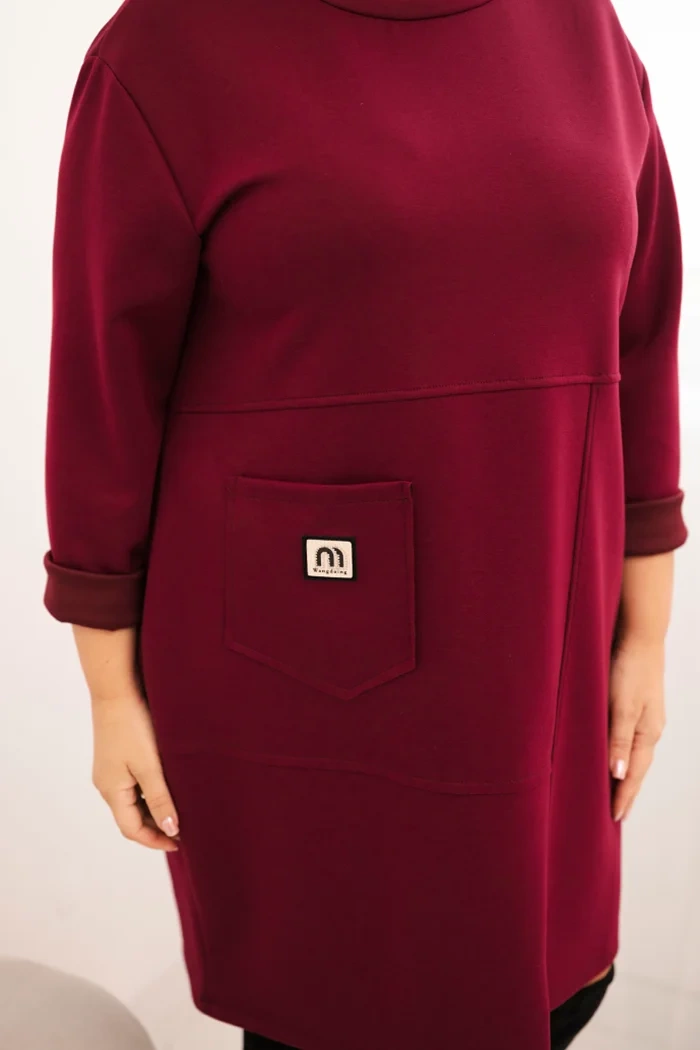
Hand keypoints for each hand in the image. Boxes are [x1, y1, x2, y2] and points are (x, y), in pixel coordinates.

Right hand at [91, 690, 180, 850]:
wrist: (117, 689)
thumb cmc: (133, 726)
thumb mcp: (150, 766)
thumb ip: (160, 799)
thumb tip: (171, 830)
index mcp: (112, 791)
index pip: (132, 829)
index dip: (155, 840)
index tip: (180, 843)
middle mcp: (107, 784)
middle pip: (131, 817)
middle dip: (156, 827)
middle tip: (184, 829)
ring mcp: (110, 770)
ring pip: (132, 801)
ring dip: (153, 809)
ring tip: (180, 810)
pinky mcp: (115, 757)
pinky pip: (132, 785)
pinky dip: (148, 792)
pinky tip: (167, 786)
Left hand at [608, 634, 665, 821]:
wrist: (639, 636)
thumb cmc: (629, 668)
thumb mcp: (621, 706)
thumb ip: (618, 740)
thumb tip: (618, 774)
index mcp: (647, 733)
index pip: (634, 774)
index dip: (624, 796)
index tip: (615, 818)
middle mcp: (649, 729)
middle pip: (637, 768)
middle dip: (627, 792)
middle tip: (616, 815)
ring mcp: (644, 718)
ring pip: (634, 755)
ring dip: (625, 775)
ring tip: (616, 793)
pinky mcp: (636, 706)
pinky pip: (629, 740)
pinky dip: (623, 755)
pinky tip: (615, 757)